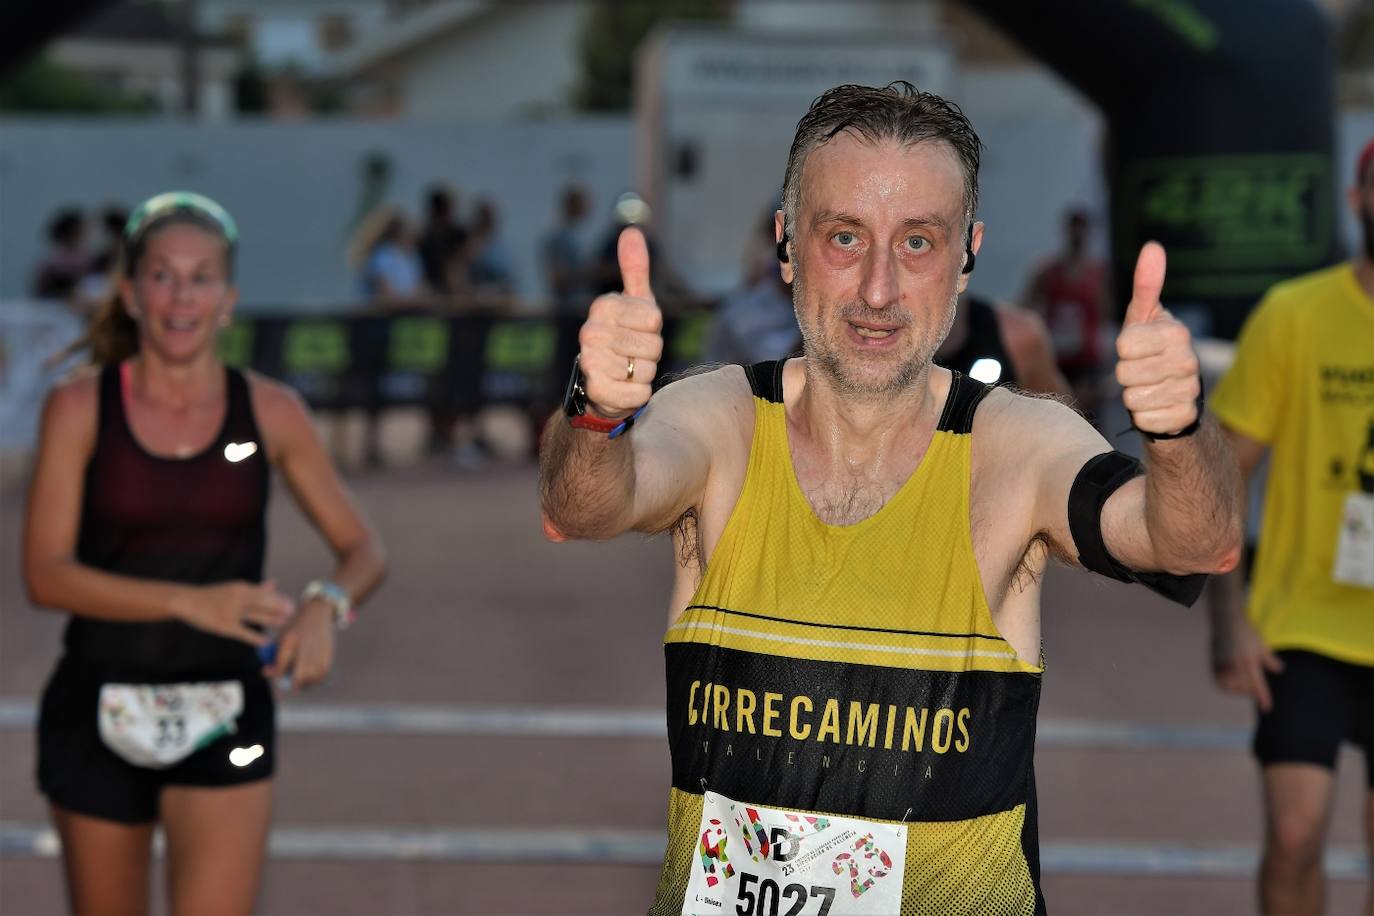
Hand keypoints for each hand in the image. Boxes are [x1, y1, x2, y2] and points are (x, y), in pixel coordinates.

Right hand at [178, 580, 292, 646]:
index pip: (266, 593)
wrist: (187, 601)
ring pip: (256, 616)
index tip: (292, 604)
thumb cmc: (213, 595)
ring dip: (272, 620)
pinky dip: (256, 637)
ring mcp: (231, 612)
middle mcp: (238, 598)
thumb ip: (256, 589)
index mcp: (241, 588)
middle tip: (292, 614)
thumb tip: (275, 584)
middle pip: (264, 603)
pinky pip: (244, 632)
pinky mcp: (224, 625)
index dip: (280, 599)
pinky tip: (266, 641)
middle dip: (279, 608)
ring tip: (283, 624)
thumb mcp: (234, 588)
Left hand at [264, 599, 334, 689]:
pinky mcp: (328, 653)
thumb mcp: (282, 636)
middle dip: (295, 683)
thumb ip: (274, 655)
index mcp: (290, 640)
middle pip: (300, 674)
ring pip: (313, 676)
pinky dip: (317, 678)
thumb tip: (267, 673)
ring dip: (307, 682)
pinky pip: (323, 673)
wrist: (317, 613)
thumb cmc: (294, 628)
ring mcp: (318, 650)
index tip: (274, 675)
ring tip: (303, 680)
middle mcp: (305, 646)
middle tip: (292, 685)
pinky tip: (312, 676)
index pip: (281, 663)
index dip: (276, 673)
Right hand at [578, 227, 662, 418]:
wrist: (600, 386)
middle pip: (653, 345)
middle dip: (649, 354)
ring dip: (643, 375)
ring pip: (646, 369)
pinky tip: (623, 389)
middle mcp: (590, 331)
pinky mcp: (597, 391)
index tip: (637, 331)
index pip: (654, 319)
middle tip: (632, 354)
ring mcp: (590, 362)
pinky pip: (640, 392)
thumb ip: (634, 269)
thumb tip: (632, 230)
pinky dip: (638, 394)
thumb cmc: (623, 339)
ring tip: (626, 372)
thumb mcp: (633, 303)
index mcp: (603, 307)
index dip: (652, 329)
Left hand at [1115, 242, 1201, 436]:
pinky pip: (1143, 420)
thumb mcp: (1144, 318)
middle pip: (1124, 374)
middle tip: (1141, 371)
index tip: (1137, 349)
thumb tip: (1153, 246)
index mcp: (1177, 333)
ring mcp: (1188, 391)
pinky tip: (1156, 407)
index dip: (1123, 350)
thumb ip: (1146, 285)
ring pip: (1132, 399)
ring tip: (1148, 388)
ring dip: (1133, 396)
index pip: (1123, 346)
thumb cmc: (1151, 350)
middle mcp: (1188, 361)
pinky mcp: (1183, 418)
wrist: (1174, 395)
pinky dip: (1143, 416)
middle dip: (1126, 375)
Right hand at [1211, 617, 1283, 711]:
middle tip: (1255, 691)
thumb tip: (1279, 670)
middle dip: (1250, 691)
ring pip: (1229, 686)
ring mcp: (1223, 664)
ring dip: (1237, 689)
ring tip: (1243, 687)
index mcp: (1249, 662)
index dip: (1263, 698)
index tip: (1266, 709)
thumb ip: (1270, 660)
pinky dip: (1226, 684)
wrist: (1227, 620)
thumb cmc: (1247, 631)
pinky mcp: (1214, 662)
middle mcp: (1235, 665)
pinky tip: (1231, 682)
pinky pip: (1219, 680)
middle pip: (1244, 687)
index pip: (1258, 685)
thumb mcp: (1262, 645)